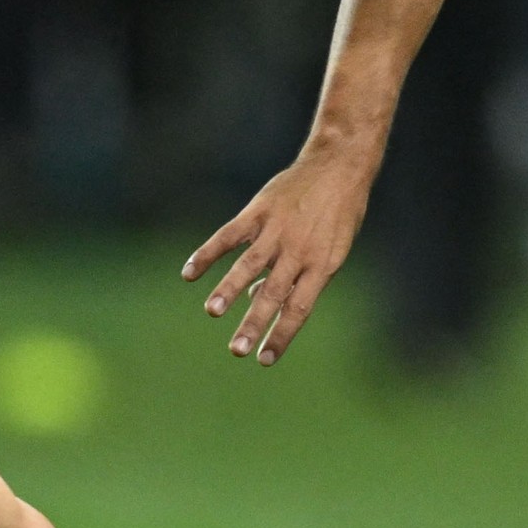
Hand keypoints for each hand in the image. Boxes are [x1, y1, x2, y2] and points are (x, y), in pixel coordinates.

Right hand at [182, 145, 378, 363]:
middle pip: (273, 294)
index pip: (299, 309)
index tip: (264, 360)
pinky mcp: (258, 212)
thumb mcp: (331, 249)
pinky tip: (189, 273)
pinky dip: (207, 254)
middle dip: (254, 323)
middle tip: (237, 350)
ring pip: (249, 265)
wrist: (338, 167)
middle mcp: (299, 251)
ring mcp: (277, 230)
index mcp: (321, 266)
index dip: (281, 336)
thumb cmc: (337, 215)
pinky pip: (228, 236)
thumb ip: (299, 275)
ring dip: (229, 289)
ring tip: (212, 311)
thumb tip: (260, 298)